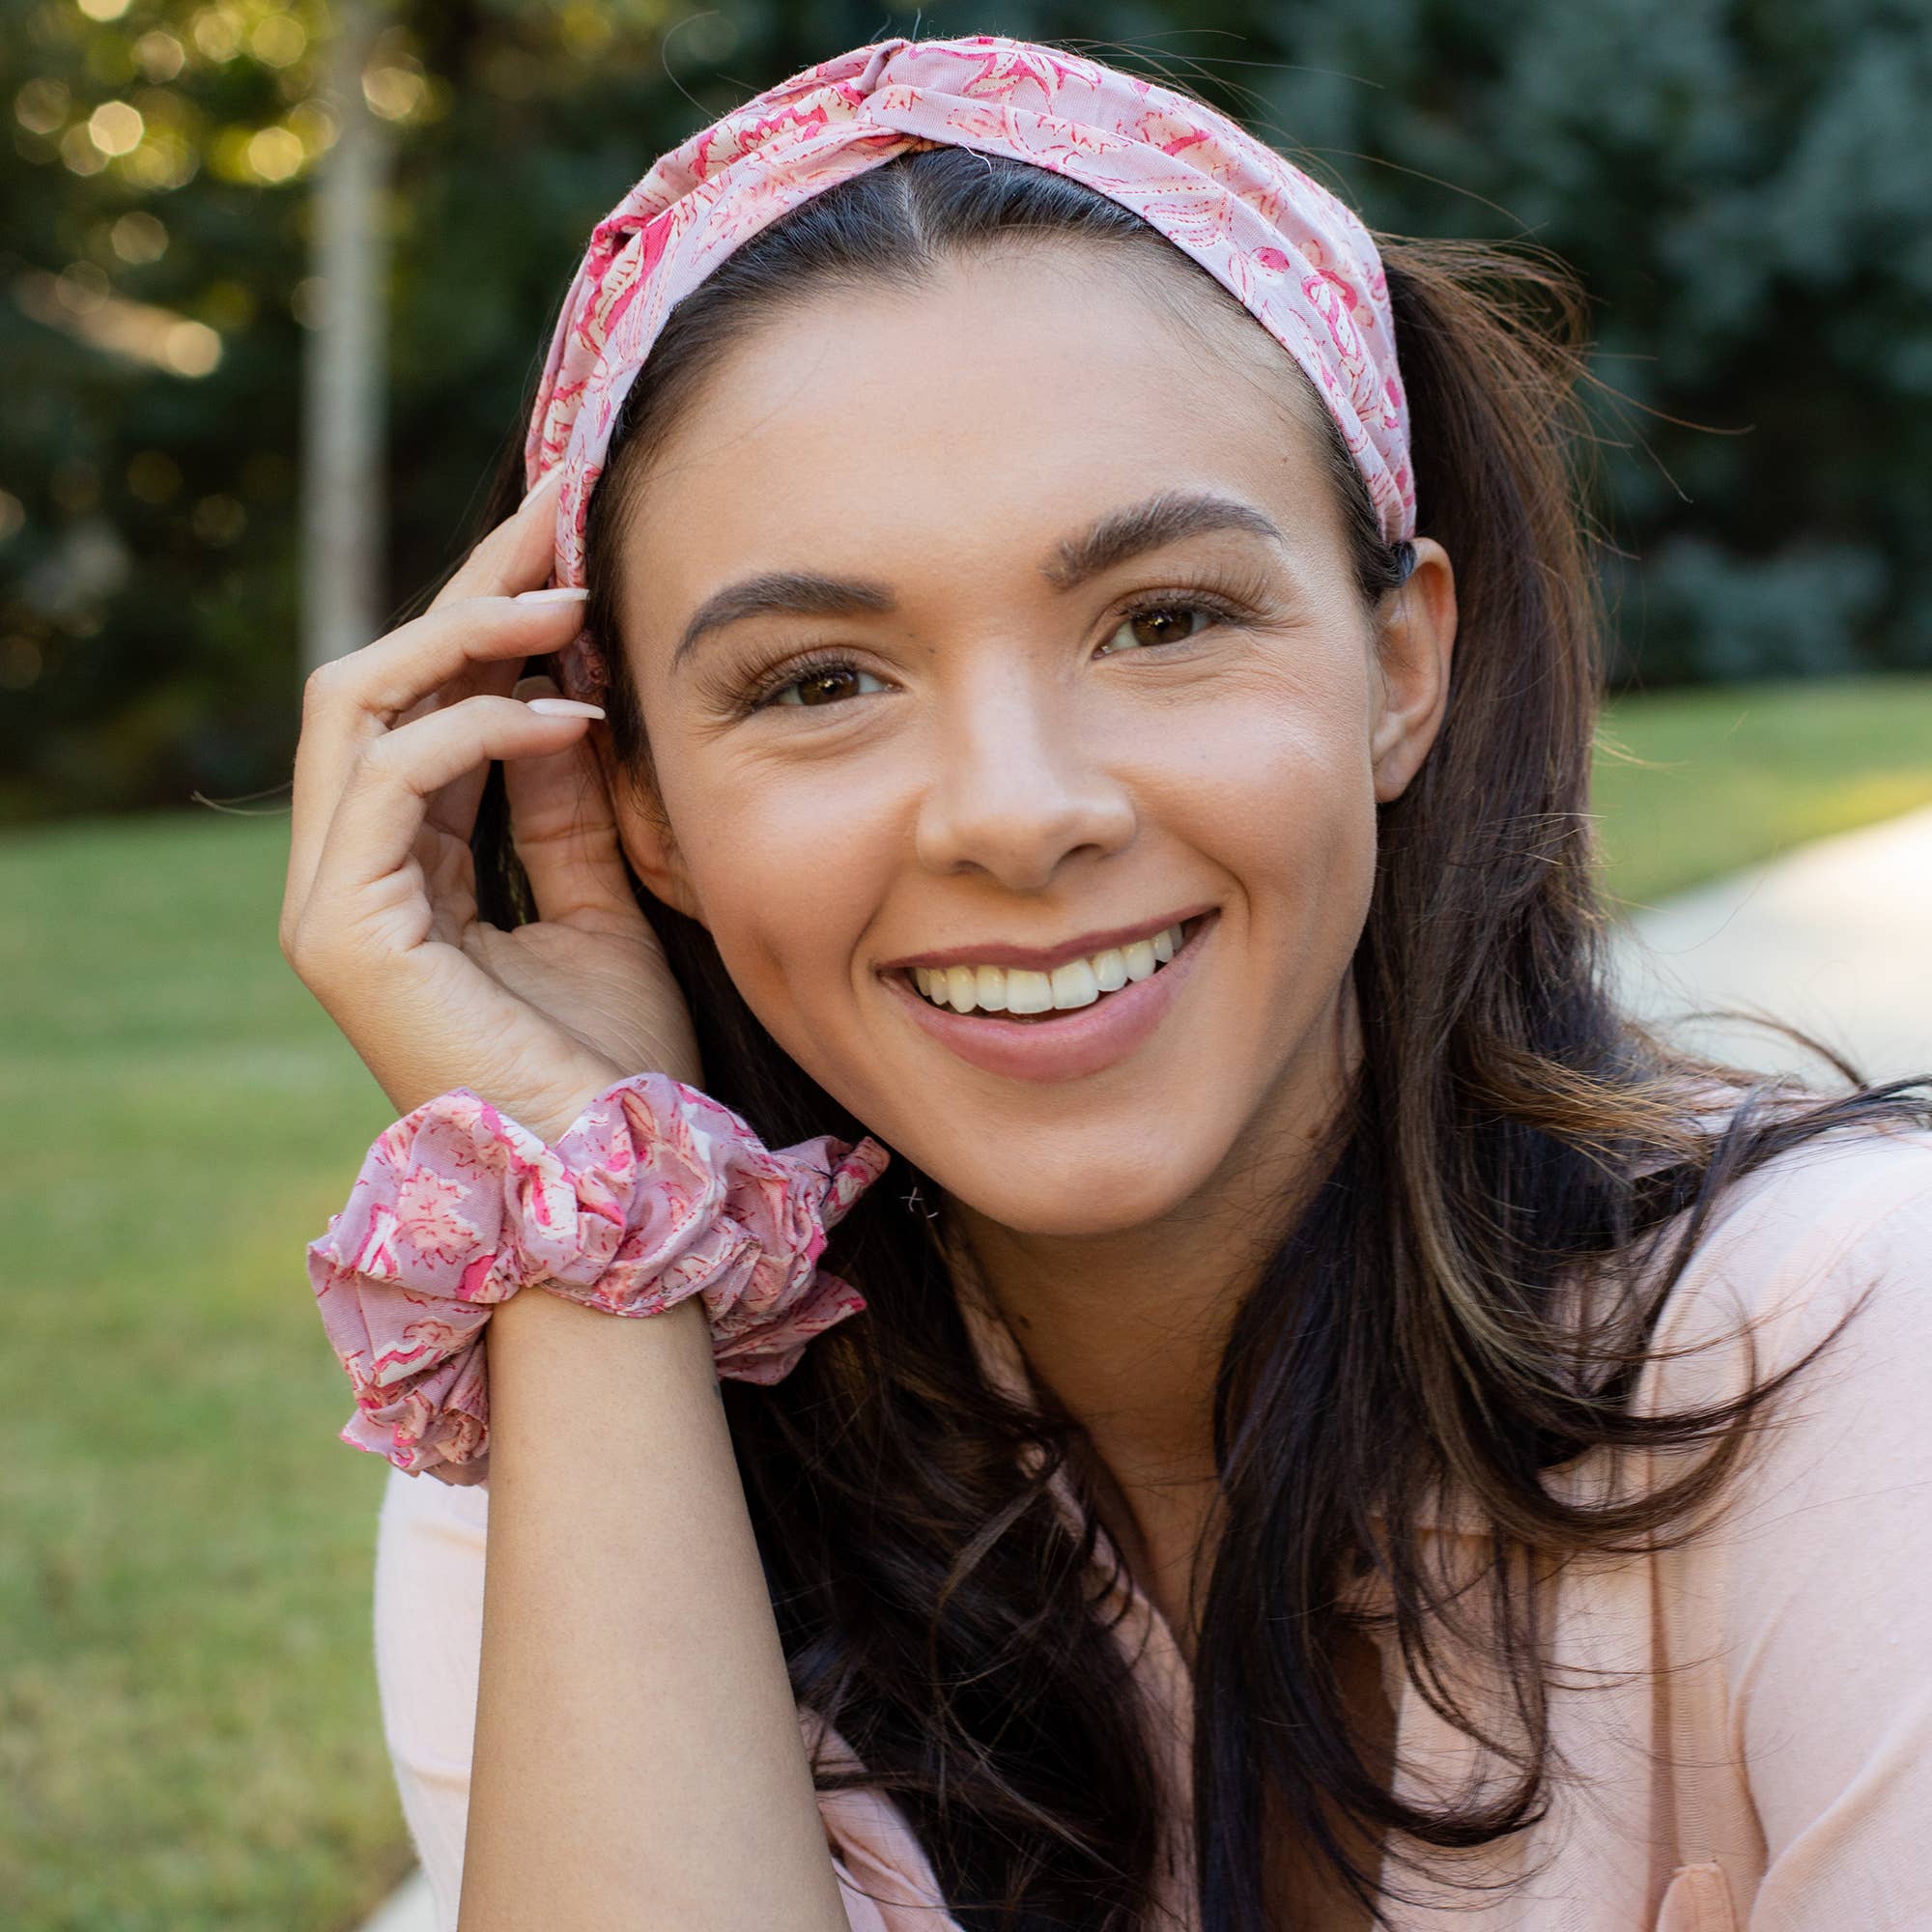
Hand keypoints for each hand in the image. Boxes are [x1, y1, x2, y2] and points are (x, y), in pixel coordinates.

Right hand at [281, 468, 700, 1146]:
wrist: (614, 1181)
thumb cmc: (615, 1062)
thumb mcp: (601, 902)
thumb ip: (566, 807)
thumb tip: (567, 697)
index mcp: (404, 871)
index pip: (421, 709)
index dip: (485, 621)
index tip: (567, 545)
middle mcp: (350, 876)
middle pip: (375, 683)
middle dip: (467, 593)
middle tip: (558, 515)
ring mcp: (333, 905)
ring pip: (360, 705)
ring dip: (468, 633)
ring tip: (571, 597)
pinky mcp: (343, 934)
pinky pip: (394, 777)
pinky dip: (481, 727)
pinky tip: (570, 714)